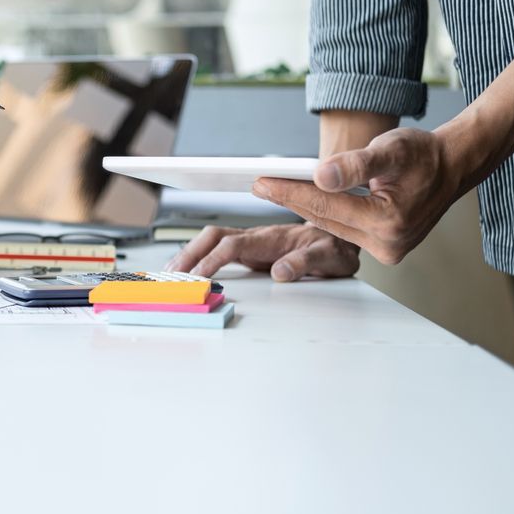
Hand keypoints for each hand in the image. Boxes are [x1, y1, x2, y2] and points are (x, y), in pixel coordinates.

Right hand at [164, 224, 359, 279]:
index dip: (214, 259)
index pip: (233, 245)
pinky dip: (199, 257)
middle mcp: (257, 237)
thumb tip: (279, 272)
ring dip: (190, 254)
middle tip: (173, 274)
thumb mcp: (329, 258)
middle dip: (190, 253)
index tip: (199, 276)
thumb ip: (305, 263)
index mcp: (272, 237)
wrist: (342, 239)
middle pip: (213, 237)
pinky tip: (188, 269)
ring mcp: (251, 243)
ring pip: (211, 241)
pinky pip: (217, 249)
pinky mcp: (250, 251)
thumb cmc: (336, 247)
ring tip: (171, 272)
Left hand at [252, 127, 460, 264]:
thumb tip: (321, 176)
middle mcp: (388, 244)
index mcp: (390, 222)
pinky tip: (303, 201)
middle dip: (290, 200)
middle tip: (259, 185)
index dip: (290, 192)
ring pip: (332, 226)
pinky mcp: (384, 249)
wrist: (452, 167)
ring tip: (273, 190)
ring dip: (304, 208)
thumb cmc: (424, 154)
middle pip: (326, 219)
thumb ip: (356, 164)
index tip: (261, 182)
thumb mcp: (391, 149)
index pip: (326, 206)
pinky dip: (325, 215)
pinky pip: (344, 230)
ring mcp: (386, 250)